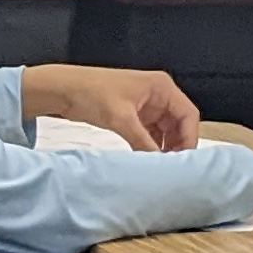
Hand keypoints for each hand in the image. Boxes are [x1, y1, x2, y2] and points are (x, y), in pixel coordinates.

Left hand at [22, 65, 199, 150]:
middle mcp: (158, 94)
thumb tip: (159, 163)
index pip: (188, 114)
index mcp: (161, 87)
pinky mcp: (135, 115)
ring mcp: (147, 105)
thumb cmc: (91, 92)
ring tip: (159, 165)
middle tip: (171, 166)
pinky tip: (147, 159)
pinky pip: (152, 134)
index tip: (184, 158)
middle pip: (180, 124)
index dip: (189, 137)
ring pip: (167, 131)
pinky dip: (151, 146)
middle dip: (178, 144)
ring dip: (164, 147)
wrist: (63, 90)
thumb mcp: (121, 118)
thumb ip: (143, 141)